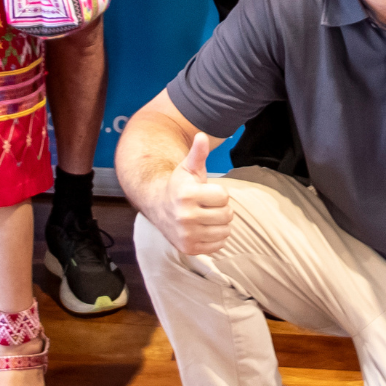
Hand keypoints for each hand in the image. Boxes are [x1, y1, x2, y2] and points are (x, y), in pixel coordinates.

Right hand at [159, 131, 234, 255]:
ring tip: (206, 216)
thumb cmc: (179, 185)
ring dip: (220, 224)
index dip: (219, 193)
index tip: (206, 192)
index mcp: (186, 195)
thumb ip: (197, 153)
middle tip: (207, 205)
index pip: (224, 196)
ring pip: (225, 231)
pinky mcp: (189, 249)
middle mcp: (185, 217)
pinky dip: (216, 238)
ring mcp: (186, 235)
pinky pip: (219, 246)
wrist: (159, 207)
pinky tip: (204, 228)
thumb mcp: (187, 167)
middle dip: (221, 208)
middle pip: (227, 215)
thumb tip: (202, 136)